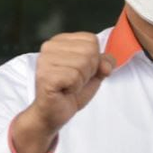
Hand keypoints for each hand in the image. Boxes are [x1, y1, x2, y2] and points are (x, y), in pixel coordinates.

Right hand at [12, 33, 114, 152]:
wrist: (54, 112)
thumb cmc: (72, 91)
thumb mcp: (95, 73)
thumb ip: (105, 62)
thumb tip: (107, 64)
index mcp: (61, 41)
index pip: (92, 40)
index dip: (95, 59)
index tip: (81, 71)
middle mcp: (50, 46)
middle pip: (90, 51)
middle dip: (89, 70)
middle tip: (75, 80)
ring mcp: (45, 60)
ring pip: (83, 63)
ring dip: (81, 80)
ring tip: (69, 86)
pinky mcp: (45, 75)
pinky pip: (74, 77)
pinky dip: (74, 87)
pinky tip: (64, 90)